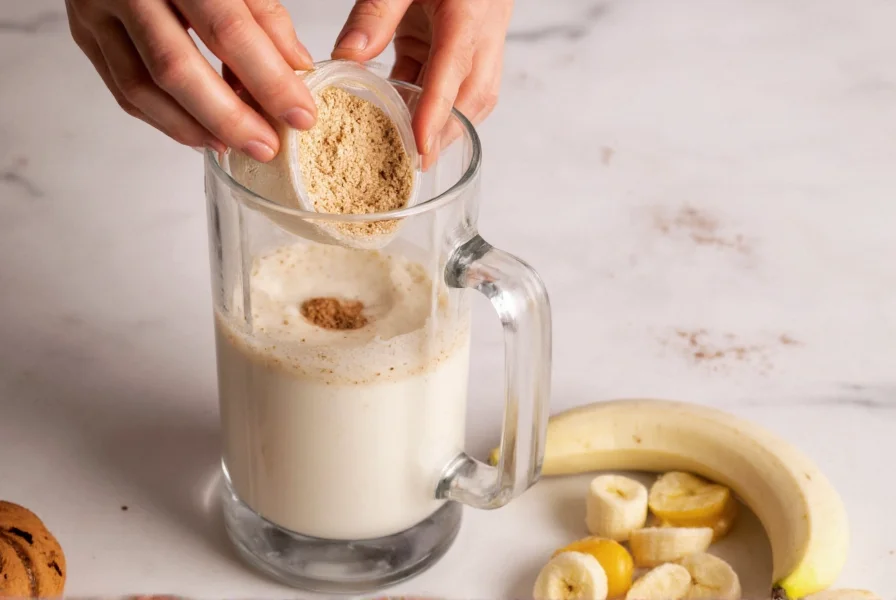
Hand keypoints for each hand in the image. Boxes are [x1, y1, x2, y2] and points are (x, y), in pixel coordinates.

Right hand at [65, 0, 317, 161]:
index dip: (268, 80)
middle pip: (176, 68)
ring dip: (193, 128)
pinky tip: (200, 132)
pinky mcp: (85, 34)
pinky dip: (165, 120)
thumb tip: (296, 69)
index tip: (301, 115)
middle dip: (228, 118)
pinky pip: (123, 91)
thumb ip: (263, 14)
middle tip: (267, 147)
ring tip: (235, 146)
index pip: (227, 30)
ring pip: (141, 89)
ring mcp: (95, 10)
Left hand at [332, 0, 512, 158]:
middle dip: (447, 132)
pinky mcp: (463, 44)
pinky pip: (452, 83)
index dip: (438, 110)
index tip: (420, 146)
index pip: (454, 68)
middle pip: (474, 95)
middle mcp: (483, 31)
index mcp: (469, 11)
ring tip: (412, 154)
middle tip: (416, 163)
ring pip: (472, 96)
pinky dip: (431, 106)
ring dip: (445, 125)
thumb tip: (349, 57)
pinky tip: (406, 123)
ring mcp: (478, 41)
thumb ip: (377, 11)